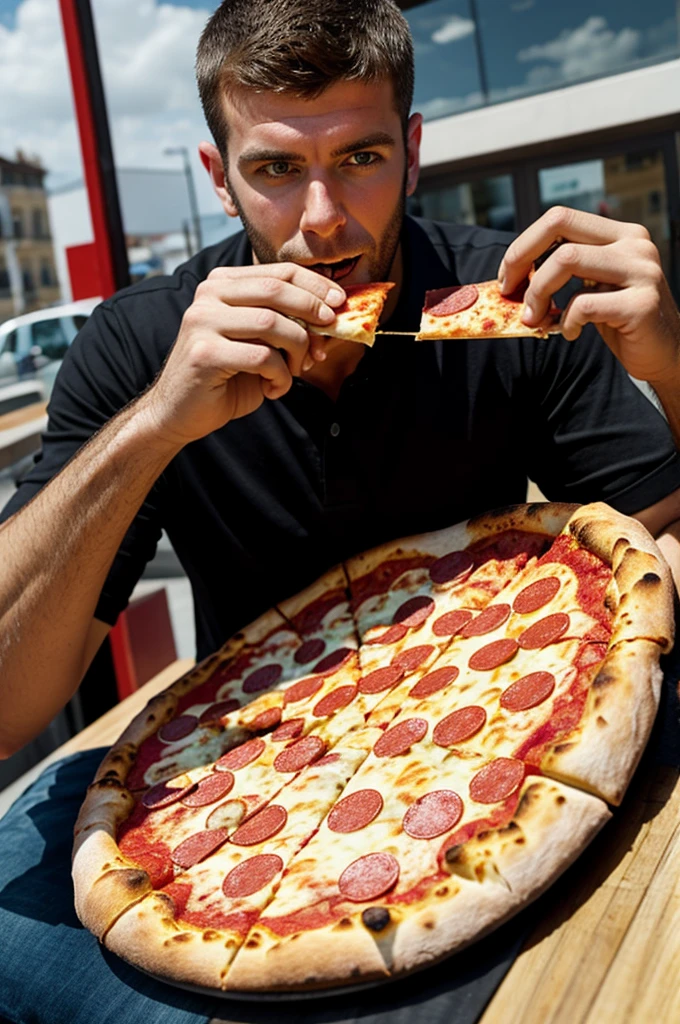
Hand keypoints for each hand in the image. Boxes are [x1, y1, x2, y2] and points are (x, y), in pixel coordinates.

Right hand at [141, 264, 344, 446]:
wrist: (181, 412)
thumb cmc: (226, 377)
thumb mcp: (261, 343)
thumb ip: (286, 324)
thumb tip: (333, 317)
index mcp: (222, 284)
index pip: (278, 272)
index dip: (315, 285)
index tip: (340, 302)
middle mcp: (208, 295)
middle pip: (276, 290)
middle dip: (312, 311)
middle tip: (328, 333)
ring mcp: (202, 322)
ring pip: (272, 323)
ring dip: (296, 350)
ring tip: (294, 370)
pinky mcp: (204, 353)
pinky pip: (262, 357)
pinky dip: (279, 377)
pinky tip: (273, 389)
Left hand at [498, 206, 679, 383]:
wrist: (664, 355)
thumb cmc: (620, 322)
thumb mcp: (594, 286)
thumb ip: (567, 270)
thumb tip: (514, 271)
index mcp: (620, 234)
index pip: (560, 218)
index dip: (524, 244)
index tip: (508, 276)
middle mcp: (634, 244)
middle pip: (559, 231)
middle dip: (522, 261)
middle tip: (511, 294)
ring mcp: (641, 271)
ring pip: (566, 260)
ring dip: (538, 294)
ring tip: (536, 320)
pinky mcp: (641, 304)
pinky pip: (582, 304)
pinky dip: (566, 323)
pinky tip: (571, 333)